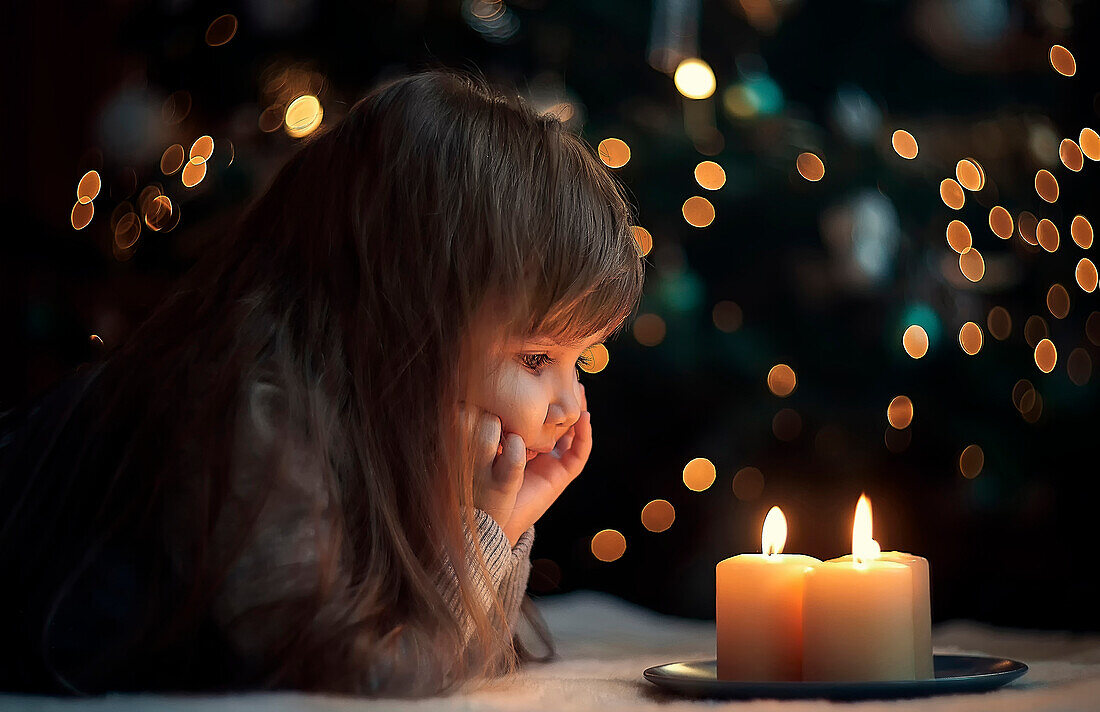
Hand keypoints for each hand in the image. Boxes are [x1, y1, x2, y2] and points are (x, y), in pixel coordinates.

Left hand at [459, 385, 590, 546]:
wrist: (488, 519)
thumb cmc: (480, 480)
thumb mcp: (483, 446)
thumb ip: (487, 425)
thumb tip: (482, 396)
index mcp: (522, 441)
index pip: (537, 414)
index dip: (543, 396)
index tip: (542, 374)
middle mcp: (539, 450)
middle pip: (558, 420)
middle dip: (563, 398)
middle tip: (567, 375)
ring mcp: (553, 462)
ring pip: (572, 432)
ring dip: (578, 411)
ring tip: (579, 390)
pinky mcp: (561, 475)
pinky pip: (579, 453)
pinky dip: (584, 434)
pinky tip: (584, 415)